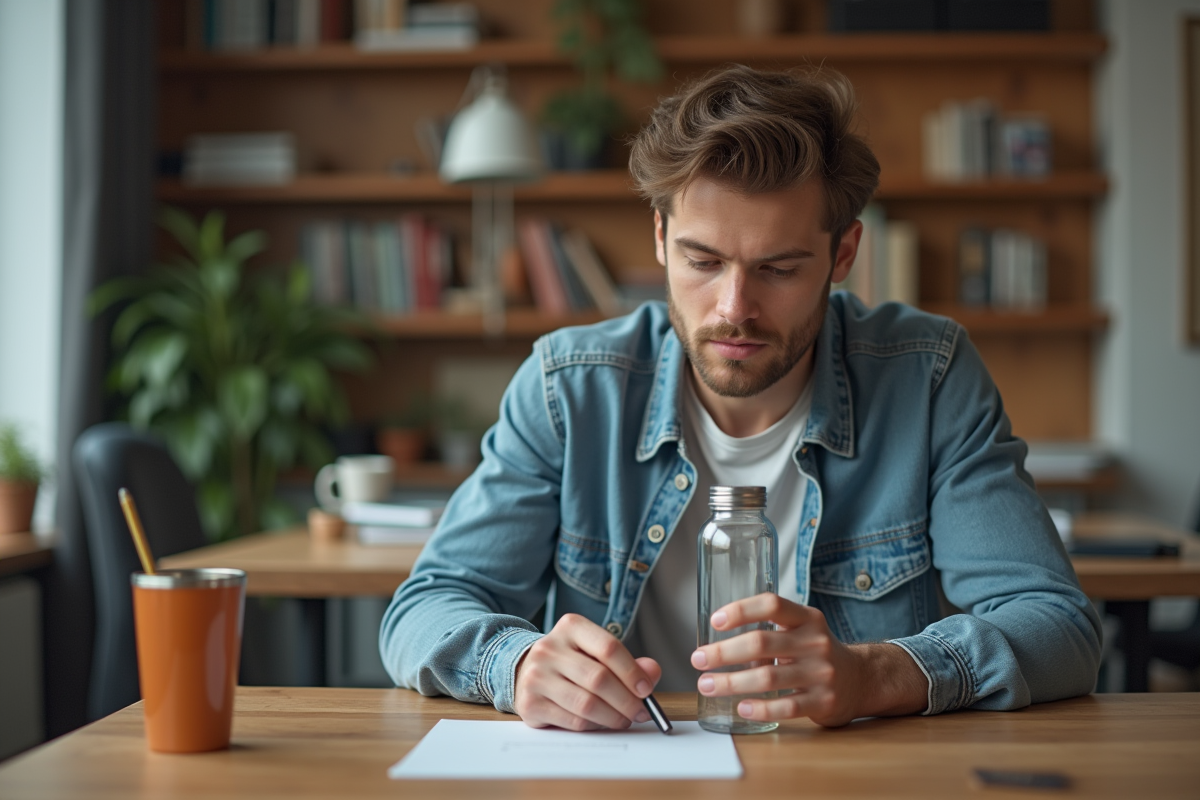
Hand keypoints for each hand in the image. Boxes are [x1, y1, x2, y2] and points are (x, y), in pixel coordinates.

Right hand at [514, 613, 662, 730]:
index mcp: (571, 627)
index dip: (632, 672)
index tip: (646, 690)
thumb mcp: (597, 652)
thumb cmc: (571, 662)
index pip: (609, 647)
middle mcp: (549, 648)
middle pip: (599, 678)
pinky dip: (594, 726)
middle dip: (627, 701)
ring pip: (586, 703)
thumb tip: (652, 671)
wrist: (526, 670)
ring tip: (624, 720)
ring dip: (613, 717)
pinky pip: (572, 720)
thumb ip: (628, 661)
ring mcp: (536, 676)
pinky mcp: (530, 703)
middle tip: (641, 712)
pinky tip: (601, 723)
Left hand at [690, 593, 926, 726]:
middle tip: (698, 659)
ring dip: (731, 682)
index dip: (741, 610)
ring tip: (707, 684)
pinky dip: (761, 708)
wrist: (861, 679)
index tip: (715, 621)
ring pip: (768, 677)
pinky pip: (786, 707)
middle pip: (762, 642)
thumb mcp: (801, 630)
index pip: (772, 604)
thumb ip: (769, 630)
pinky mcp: (823, 701)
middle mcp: (815, 642)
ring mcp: (821, 673)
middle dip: (724, 652)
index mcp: (806, 618)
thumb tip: (717, 640)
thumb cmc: (817, 652)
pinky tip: (741, 707)